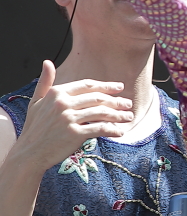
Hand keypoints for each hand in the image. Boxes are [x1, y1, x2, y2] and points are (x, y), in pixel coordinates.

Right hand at [11, 61, 134, 171]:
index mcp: (56, 93)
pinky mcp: (74, 134)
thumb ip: (45, 82)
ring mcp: (69, 118)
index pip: (87, 86)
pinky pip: (99, 128)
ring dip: (118, 115)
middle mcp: (63, 104)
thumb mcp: (36, 102)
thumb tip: (47, 62)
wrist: (28, 153)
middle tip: (128, 103)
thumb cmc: (34, 128)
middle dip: (116, 101)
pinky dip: (112, 130)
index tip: (119, 87)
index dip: (105, 86)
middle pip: (97, 98)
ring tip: (128, 116)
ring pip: (101, 113)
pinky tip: (120, 132)